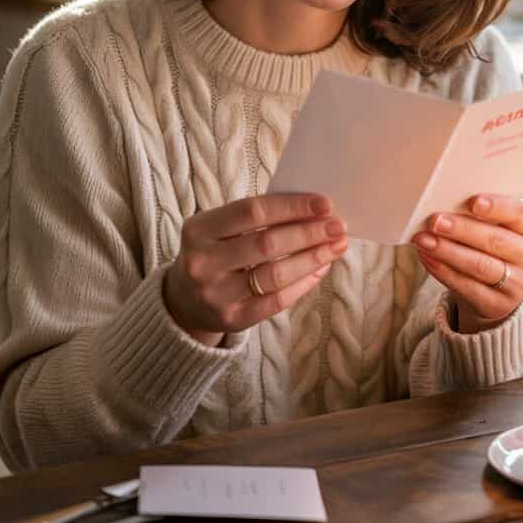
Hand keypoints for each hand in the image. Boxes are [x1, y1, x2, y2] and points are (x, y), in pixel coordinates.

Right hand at [164, 193, 347, 345]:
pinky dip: (304, 283)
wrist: (183, 300)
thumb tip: (313, 210)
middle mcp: (202, 262)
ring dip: (312, 258)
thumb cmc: (214, 252)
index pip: (252, 211)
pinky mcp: (232, 318)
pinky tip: (321, 269)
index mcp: (199, 229)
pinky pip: (277, 300)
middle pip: (267, 243)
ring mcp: (216, 294)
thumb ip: (257, 217)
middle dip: (309, 233)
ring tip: (336, 246)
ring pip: (275, 274)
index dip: (292, 206)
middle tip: (339, 226)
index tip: (325, 204)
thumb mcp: (219, 228)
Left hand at [412, 194, 522, 334]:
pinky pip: (467, 287)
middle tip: (435, 221)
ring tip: (423, 239)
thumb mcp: (501, 224)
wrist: (499, 286)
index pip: (521, 214)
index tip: (472, 202)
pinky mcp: (499, 305)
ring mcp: (521, 285)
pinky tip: (427, 258)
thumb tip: (447, 200)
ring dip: (448, 251)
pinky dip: (443, 271)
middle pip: (497, 241)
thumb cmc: (496, 241)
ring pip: (480, 266)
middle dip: (462, 230)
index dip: (497, 207)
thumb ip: (484, 213)